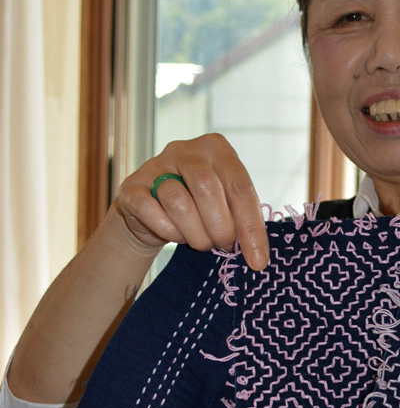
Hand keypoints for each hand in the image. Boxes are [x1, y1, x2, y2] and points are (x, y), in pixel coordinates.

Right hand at [115, 133, 268, 269]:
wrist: (152, 212)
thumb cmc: (200, 206)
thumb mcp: (226, 205)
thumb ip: (241, 218)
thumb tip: (258, 256)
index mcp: (217, 148)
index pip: (240, 187)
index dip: (251, 227)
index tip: (258, 260)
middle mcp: (186, 149)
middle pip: (207, 189)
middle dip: (221, 228)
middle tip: (224, 246)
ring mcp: (156, 164)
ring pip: (179, 202)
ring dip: (195, 233)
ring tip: (202, 242)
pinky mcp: (132, 186)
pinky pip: (150, 210)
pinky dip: (168, 231)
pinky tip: (176, 236)